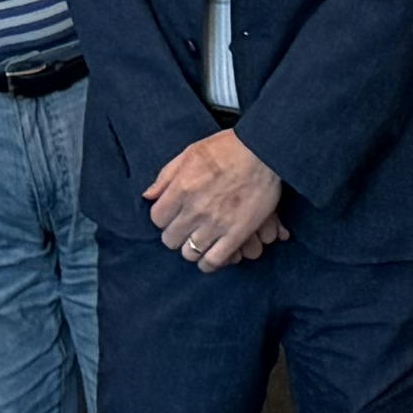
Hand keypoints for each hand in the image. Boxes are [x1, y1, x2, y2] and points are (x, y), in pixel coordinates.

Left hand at [148, 126, 287, 271]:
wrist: (263, 153)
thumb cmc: (227, 148)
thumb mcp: (190, 153)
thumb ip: (166, 176)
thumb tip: (149, 196)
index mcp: (181, 188)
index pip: (157, 218)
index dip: (163, 218)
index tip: (171, 216)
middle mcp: (195, 209)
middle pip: (171, 239)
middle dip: (175, 235)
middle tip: (184, 229)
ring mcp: (216, 224)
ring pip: (190, 253)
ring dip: (191, 249)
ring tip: (197, 242)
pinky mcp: (236, 234)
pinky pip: (214, 261)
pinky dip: (208, 264)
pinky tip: (209, 258)